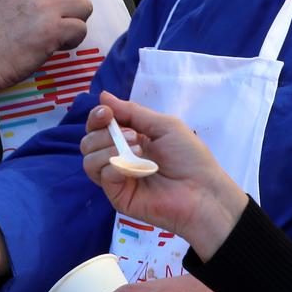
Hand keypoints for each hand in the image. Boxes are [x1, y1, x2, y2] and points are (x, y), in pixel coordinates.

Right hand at [80, 91, 246, 257]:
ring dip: (108, 149)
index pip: (99, 127)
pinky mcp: (118, 196)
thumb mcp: (164, 126)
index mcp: (130, 139)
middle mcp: (119, 157)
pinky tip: (134, 168)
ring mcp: (117, 178)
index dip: (97, 117)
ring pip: (88, 160)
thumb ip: (132, 112)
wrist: (203, 192)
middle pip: (88, 142)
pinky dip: (114, 167)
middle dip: (102, 133)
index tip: (106, 113)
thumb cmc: (190, 158)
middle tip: (131, 135)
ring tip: (137, 151)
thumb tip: (102, 96)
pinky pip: (102, 176)